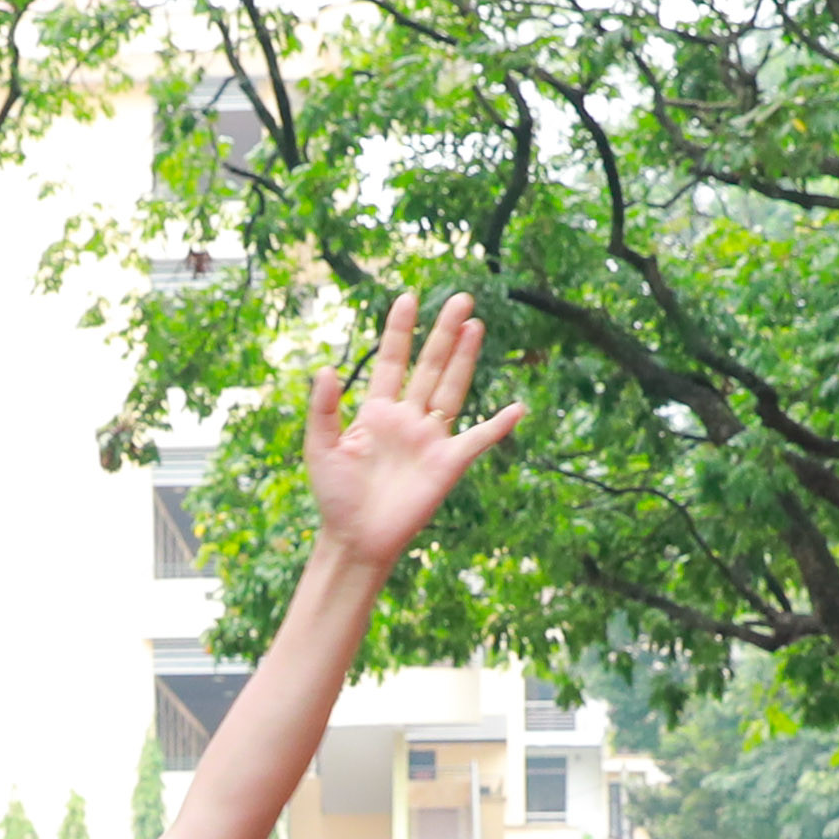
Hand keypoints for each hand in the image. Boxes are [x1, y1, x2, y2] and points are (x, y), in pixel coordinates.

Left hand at [295, 288, 525, 572]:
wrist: (356, 540)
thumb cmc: (335, 497)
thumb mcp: (321, 448)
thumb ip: (322, 409)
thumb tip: (325, 368)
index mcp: (376, 412)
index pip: (392, 361)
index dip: (399, 331)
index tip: (407, 298)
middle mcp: (407, 419)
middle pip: (430, 366)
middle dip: (443, 333)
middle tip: (460, 298)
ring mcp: (430, 440)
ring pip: (452, 389)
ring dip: (464, 358)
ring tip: (475, 325)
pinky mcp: (447, 465)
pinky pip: (477, 440)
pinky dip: (498, 426)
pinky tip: (517, 408)